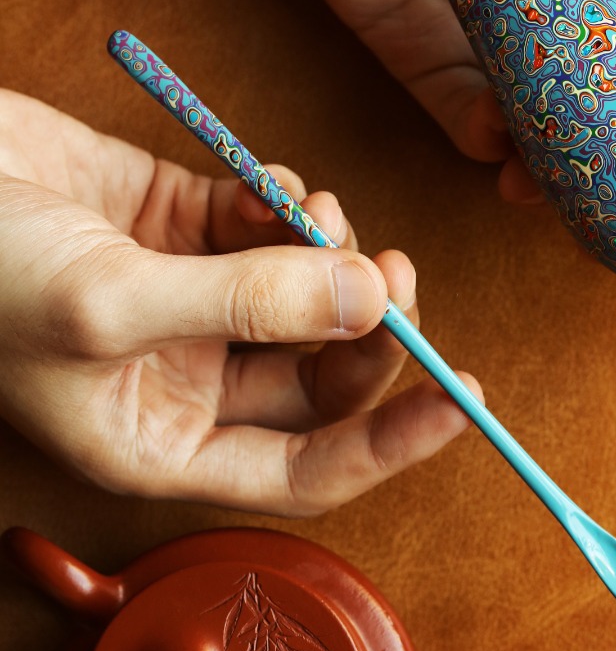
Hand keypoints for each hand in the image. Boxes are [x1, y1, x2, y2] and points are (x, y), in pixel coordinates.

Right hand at [0, 89, 478, 513]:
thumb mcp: (110, 303)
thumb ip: (248, 300)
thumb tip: (378, 301)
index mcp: (164, 438)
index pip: (311, 466)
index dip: (395, 439)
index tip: (469, 399)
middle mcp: (187, 376)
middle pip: (325, 372)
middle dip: (376, 327)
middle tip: (398, 271)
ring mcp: (191, 295)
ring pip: (309, 290)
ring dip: (336, 252)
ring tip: (321, 214)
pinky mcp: (183, 219)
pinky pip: (270, 222)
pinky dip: (291, 201)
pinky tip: (277, 184)